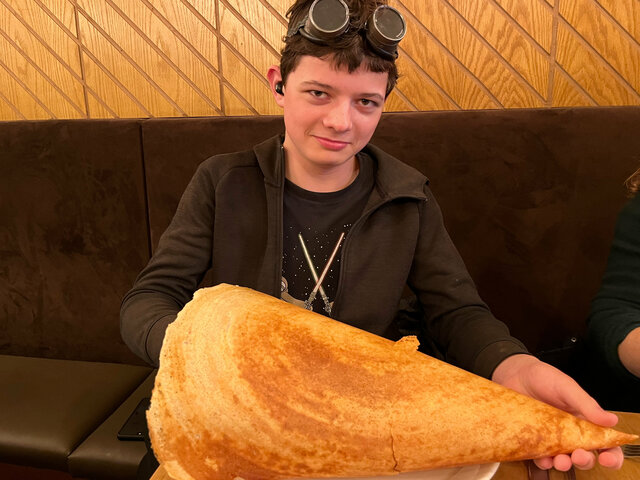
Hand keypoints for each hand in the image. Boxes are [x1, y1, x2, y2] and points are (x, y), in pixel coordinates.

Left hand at [491, 354, 623, 470]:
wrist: (515, 374)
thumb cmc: (544, 378)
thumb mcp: (567, 388)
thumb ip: (587, 404)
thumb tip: (612, 420)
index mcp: (585, 421)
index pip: (605, 443)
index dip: (610, 455)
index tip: (607, 459)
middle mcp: (571, 433)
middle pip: (585, 455)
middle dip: (585, 461)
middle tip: (579, 456)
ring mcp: (552, 438)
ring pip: (563, 459)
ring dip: (564, 464)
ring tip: (561, 461)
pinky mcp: (534, 440)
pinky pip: (540, 457)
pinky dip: (542, 461)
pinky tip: (542, 459)